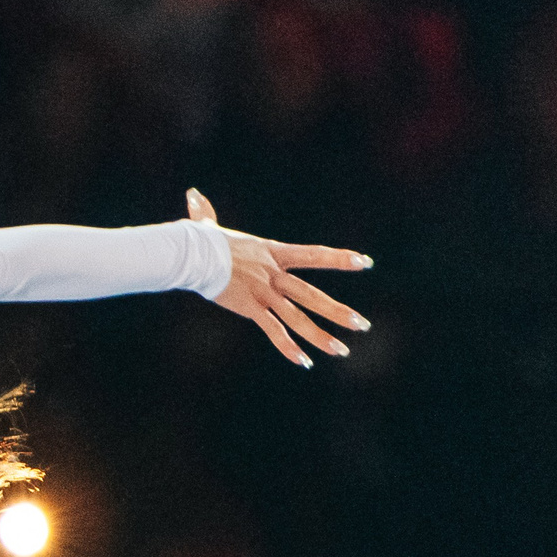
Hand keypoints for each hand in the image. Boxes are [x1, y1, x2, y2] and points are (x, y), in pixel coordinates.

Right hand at [187, 188, 372, 368]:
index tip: (365, 263)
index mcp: (272, 253)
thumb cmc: (199, 241)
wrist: (193, 255)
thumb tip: (191, 194)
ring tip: (342, 350)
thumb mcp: (208, 226)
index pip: (314, 255)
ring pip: (298, 318)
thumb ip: (205, 213)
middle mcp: (274, 274)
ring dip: (321, 336)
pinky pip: (273, 330)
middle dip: (338, 312)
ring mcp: (263, 292)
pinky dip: (288, 347)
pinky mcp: (250, 307)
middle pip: (312, 295)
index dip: (340, 259)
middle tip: (362, 325)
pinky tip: (304, 362)